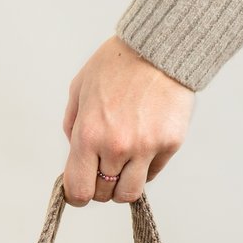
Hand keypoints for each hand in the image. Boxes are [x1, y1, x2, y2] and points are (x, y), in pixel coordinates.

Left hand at [62, 36, 195, 205]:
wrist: (159, 47)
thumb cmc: (117, 64)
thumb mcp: (79, 89)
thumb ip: (72, 126)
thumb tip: (74, 155)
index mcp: (88, 134)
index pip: (79, 190)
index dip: (77, 195)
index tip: (80, 191)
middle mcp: (116, 146)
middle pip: (104, 195)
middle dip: (99, 188)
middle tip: (102, 172)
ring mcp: (146, 147)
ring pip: (130, 193)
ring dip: (123, 186)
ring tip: (123, 167)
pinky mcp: (170, 144)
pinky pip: (153, 173)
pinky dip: (145, 167)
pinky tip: (143, 145)